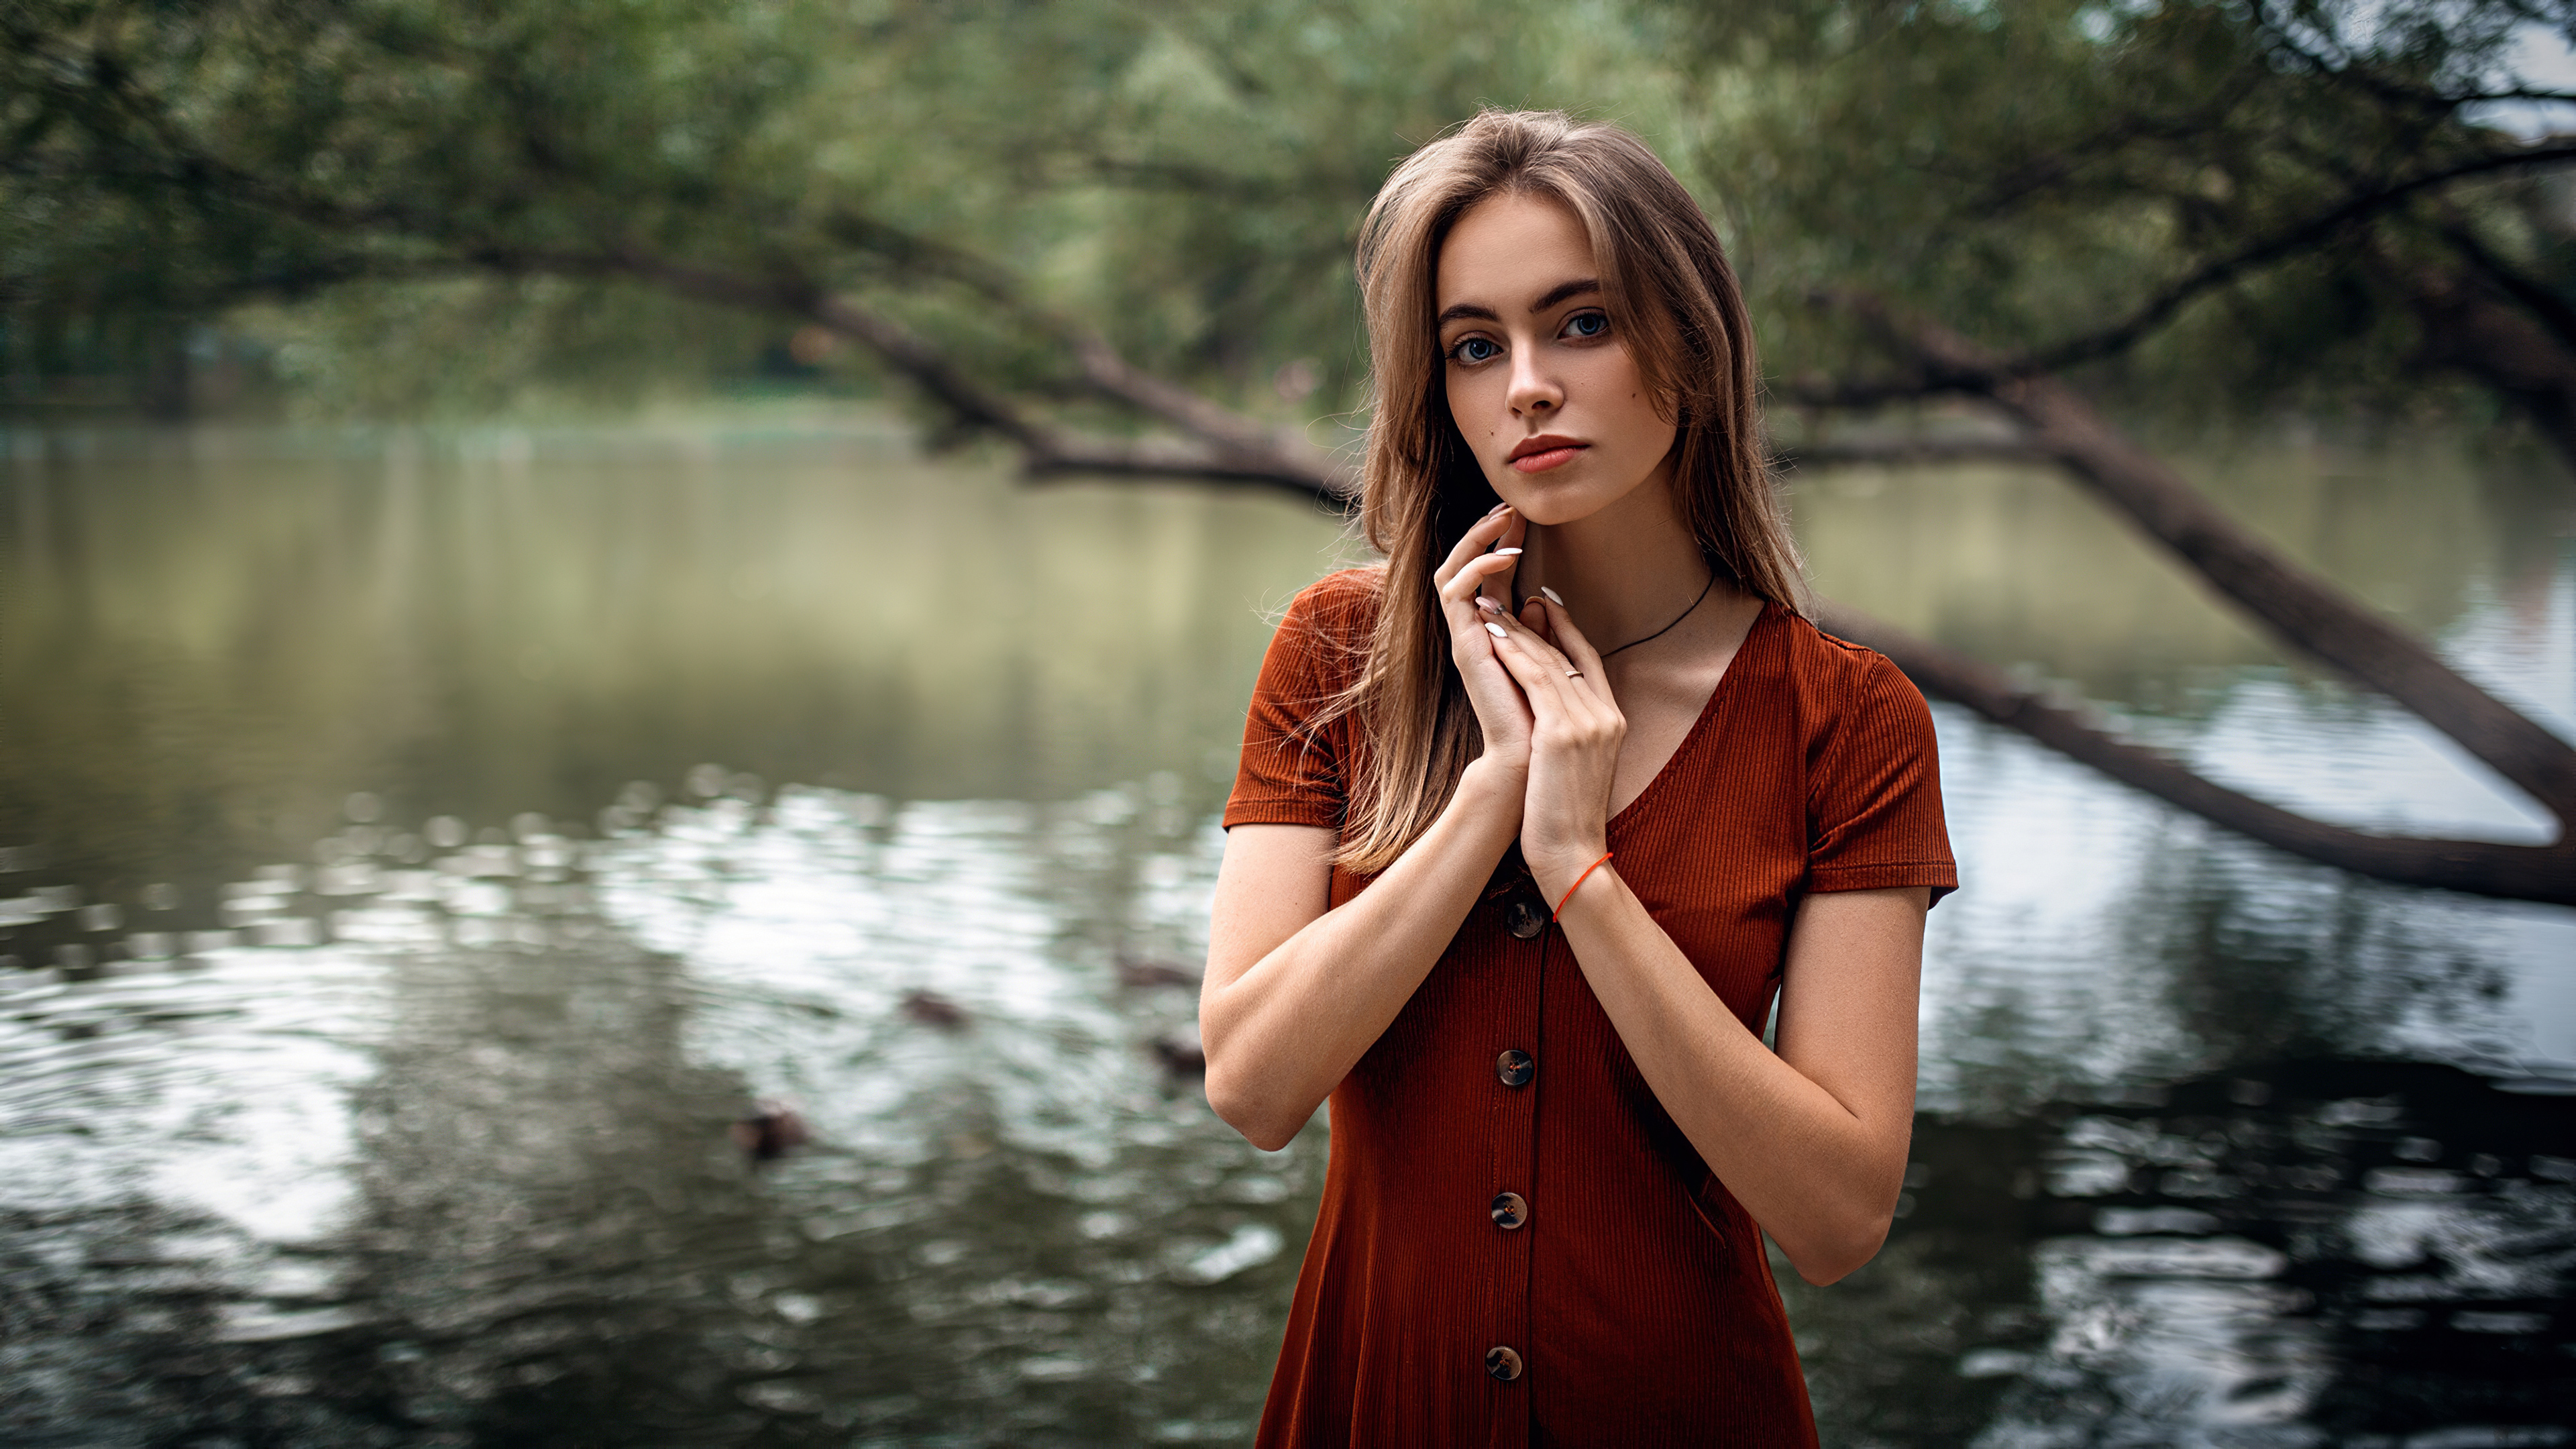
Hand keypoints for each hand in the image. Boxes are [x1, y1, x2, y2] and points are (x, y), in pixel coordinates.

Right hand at [1431, 504, 1535, 778]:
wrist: (1528, 759)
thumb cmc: (1542, 718)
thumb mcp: (1549, 662)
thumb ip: (1543, 631)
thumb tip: (1541, 597)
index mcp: (1493, 633)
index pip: (1491, 575)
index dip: (1504, 541)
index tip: (1525, 515)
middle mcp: (1473, 631)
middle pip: (1465, 566)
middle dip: (1486, 532)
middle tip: (1510, 505)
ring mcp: (1464, 637)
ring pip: (1452, 571)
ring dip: (1477, 541)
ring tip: (1504, 519)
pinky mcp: (1462, 644)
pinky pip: (1455, 592)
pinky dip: (1477, 569)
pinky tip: (1505, 557)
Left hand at [1480, 592, 1623, 899]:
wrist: (1571, 853)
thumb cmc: (1564, 817)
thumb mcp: (1575, 765)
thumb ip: (1569, 730)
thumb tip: (1547, 705)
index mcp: (1613, 720)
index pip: (1589, 661)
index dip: (1568, 628)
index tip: (1545, 604)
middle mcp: (1605, 715)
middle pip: (1568, 654)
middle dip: (1537, 623)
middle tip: (1509, 596)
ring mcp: (1588, 722)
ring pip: (1549, 661)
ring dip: (1518, 631)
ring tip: (1492, 608)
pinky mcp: (1563, 732)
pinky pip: (1536, 680)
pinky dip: (1515, 654)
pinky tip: (1493, 637)